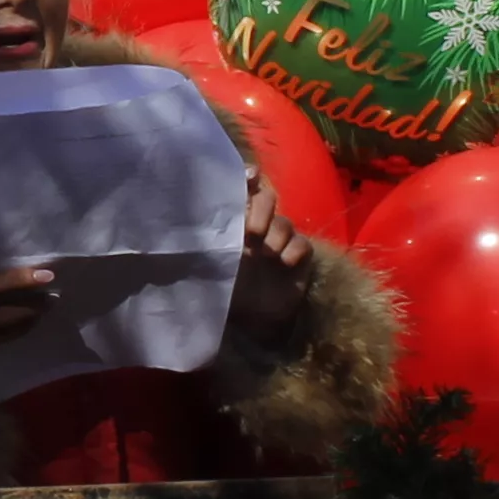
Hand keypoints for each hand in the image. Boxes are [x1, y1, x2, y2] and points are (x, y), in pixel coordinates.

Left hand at [220, 176, 314, 368]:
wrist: (246, 322)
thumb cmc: (222, 289)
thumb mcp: (211, 260)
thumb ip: (210, 238)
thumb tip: (195, 213)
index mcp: (234, 224)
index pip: (243, 192)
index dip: (248, 179)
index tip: (251, 176)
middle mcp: (257, 227)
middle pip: (268, 199)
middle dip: (263, 208)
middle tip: (253, 231)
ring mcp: (279, 242)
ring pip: (285, 222)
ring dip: (277, 234)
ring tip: (267, 255)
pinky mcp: (298, 259)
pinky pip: (303, 244)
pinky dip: (295, 250)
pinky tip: (284, 263)